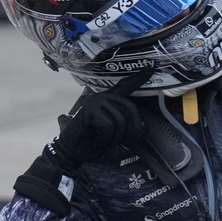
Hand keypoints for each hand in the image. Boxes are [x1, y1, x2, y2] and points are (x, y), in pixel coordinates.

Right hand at [13, 71, 150, 215]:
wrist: (70, 151)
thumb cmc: (93, 143)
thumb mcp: (113, 134)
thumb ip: (126, 127)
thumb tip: (144, 128)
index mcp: (109, 100)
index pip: (126, 85)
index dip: (138, 78)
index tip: (152, 68)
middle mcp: (102, 96)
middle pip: (130, 110)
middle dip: (132, 131)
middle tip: (127, 146)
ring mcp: (95, 101)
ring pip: (120, 122)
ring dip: (115, 140)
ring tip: (105, 145)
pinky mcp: (89, 110)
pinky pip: (108, 127)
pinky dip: (104, 140)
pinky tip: (96, 143)